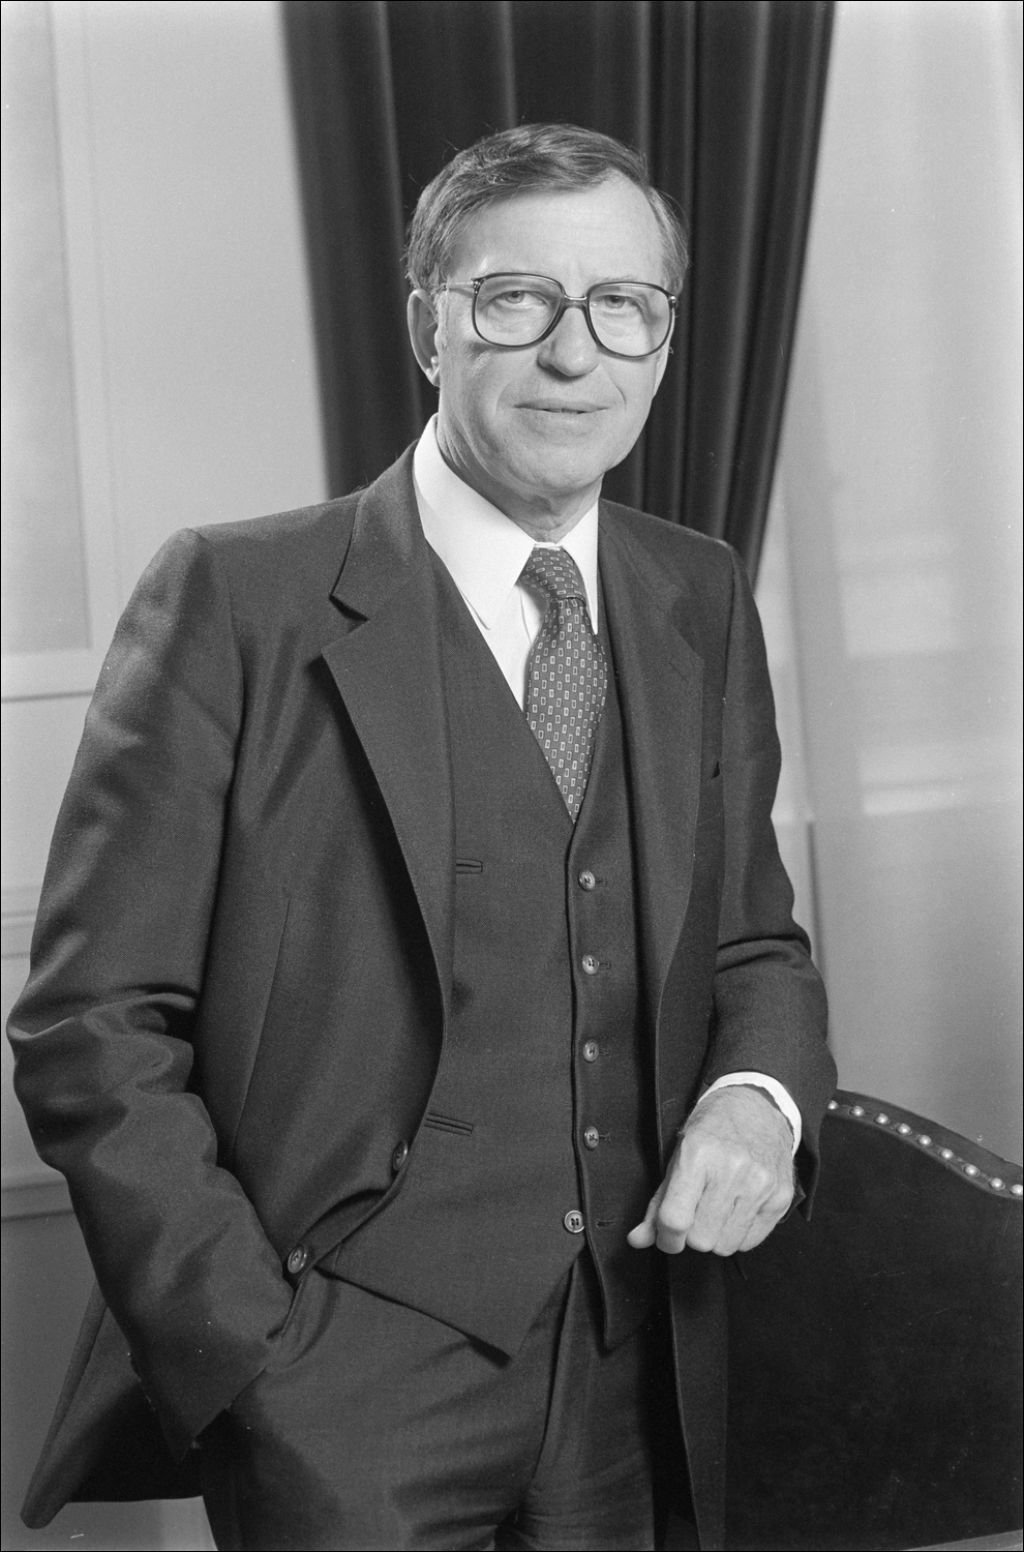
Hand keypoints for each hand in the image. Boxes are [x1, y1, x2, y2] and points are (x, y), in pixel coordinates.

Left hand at [627, 1086, 794, 1255]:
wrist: (759, 1107)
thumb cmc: (714, 1128)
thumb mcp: (679, 1155)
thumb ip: (658, 1201)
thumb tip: (638, 1239)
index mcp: (698, 1155)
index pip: (675, 1219)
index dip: (665, 1237)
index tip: (666, 1236)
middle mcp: (732, 1170)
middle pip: (700, 1239)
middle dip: (691, 1234)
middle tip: (694, 1213)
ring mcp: (760, 1185)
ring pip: (726, 1245)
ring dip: (715, 1236)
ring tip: (716, 1209)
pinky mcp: (780, 1197)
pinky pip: (750, 1241)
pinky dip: (738, 1234)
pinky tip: (736, 1210)